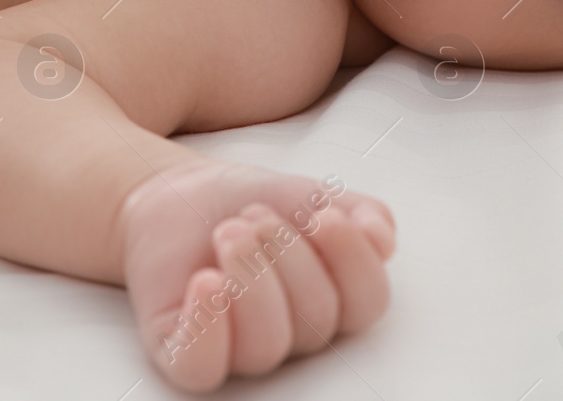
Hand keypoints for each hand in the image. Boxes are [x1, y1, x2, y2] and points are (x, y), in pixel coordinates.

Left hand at [118, 160, 394, 391]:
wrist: (179, 196)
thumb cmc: (248, 206)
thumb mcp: (313, 196)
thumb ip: (362, 213)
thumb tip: (383, 239)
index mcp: (332, 301)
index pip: (367, 304)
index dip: (352, 260)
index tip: (323, 214)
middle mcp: (291, 334)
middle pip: (317, 319)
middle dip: (287, 252)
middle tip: (253, 216)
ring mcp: (238, 348)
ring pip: (267, 345)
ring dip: (250, 277)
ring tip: (228, 231)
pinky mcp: (184, 351)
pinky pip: (201, 367)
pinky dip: (207, 327)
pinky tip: (205, 281)